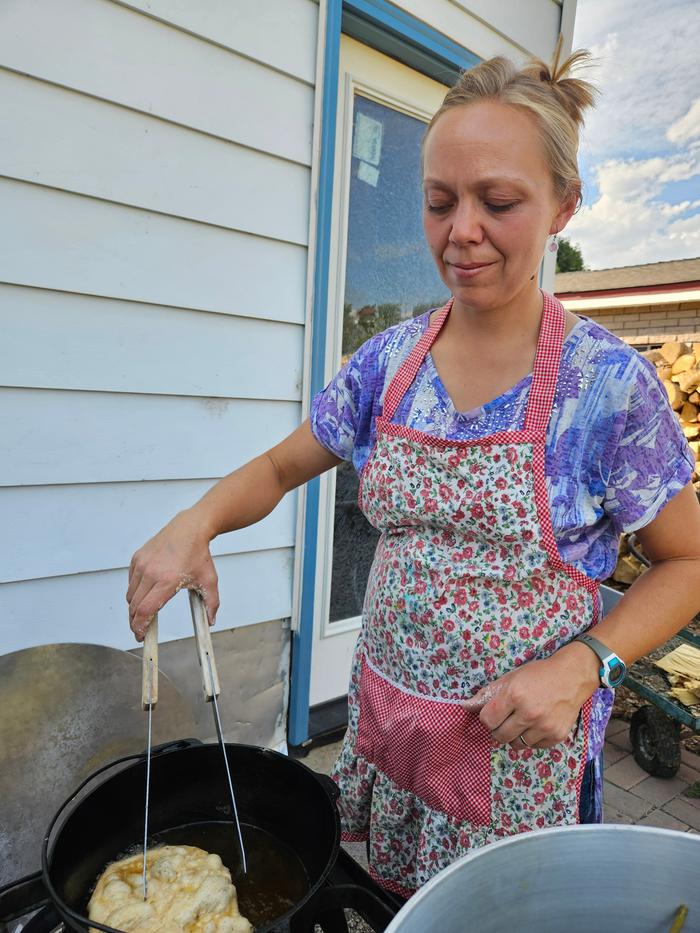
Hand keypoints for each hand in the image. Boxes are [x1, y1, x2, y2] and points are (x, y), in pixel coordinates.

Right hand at [127, 509, 218, 640]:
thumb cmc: (199, 554)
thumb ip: (211, 603)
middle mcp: (151, 572)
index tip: (140, 635)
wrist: (189, 528)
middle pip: (134, 606)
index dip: (140, 626)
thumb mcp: (210, 580)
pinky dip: (134, 592)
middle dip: (134, 622)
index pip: (146, 609)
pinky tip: (144, 594)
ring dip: (134, 608)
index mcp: (167, 580)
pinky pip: (130, 582)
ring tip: (143, 614)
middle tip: (140, 630)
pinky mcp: (137, 558)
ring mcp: (142, 564)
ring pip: (130, 595)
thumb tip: (211, 622)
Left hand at [463, 643, 599, 748]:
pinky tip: (536, 724)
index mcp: (514, 695)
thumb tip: (465, 707)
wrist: (572, 677)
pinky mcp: (556, 736)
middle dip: (498, 729)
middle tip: (506, 718)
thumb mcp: (510, 678)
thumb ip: (487, 694)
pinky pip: (534, 747)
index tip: (494, 712)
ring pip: (516, 744)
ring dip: (515, 735)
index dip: (487, 717)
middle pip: (499, 736)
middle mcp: (529, 713)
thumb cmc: (538, 674)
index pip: (487, 720)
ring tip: (522, 721)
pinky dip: (531, 739)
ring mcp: (544, 727)